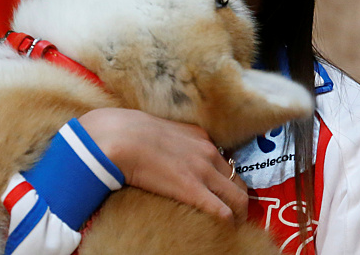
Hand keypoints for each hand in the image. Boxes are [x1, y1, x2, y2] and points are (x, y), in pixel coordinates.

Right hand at [78, 108, 248, 224]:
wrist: (120, 137)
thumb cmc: (128, 132)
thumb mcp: (159, 129)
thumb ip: (169, 141)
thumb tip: (162, 151)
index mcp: (200, 137)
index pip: (226, 162)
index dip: (228, 182)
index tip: (224, 194)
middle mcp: (208, 152)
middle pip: (238, 181)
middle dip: (239, 200)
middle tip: (234, 215)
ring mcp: (203, 171)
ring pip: (237, 198)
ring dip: (238, 215)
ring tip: (233, 227)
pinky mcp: (193, 189)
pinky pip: (222, 211)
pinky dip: (228, 223)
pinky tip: (225, 231)